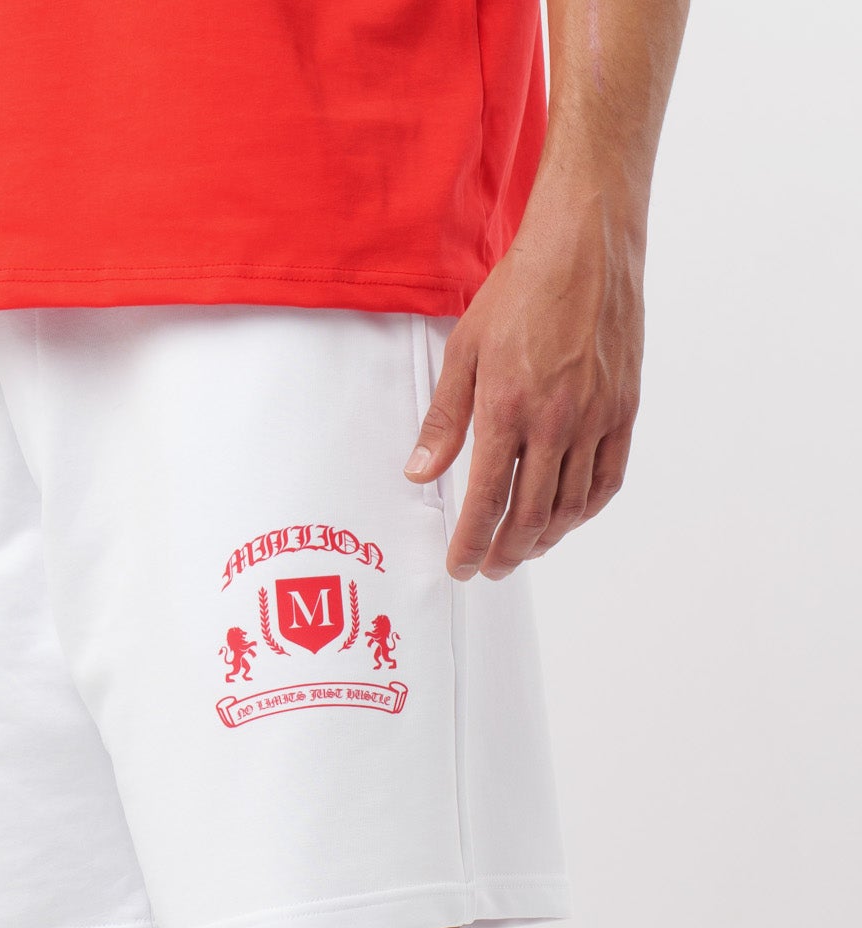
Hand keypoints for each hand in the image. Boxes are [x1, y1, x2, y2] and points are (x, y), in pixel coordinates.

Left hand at [405, 188, 644, 580]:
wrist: (586, 244)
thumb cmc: (522, 289)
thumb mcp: (464, 350)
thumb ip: (444, 421)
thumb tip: (419, 474)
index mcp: (507, 408)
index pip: (485, 502)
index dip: (471, 545)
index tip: (460, 567)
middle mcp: (555, 421)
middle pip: (530, 518)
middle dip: (505, 554)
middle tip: (490, 567)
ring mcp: (595, 418)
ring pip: (570, 507)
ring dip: (544, 540)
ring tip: (523, 549)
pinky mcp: (623, 409)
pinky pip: (607, 479)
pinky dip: (585, 510)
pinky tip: (568, 518)